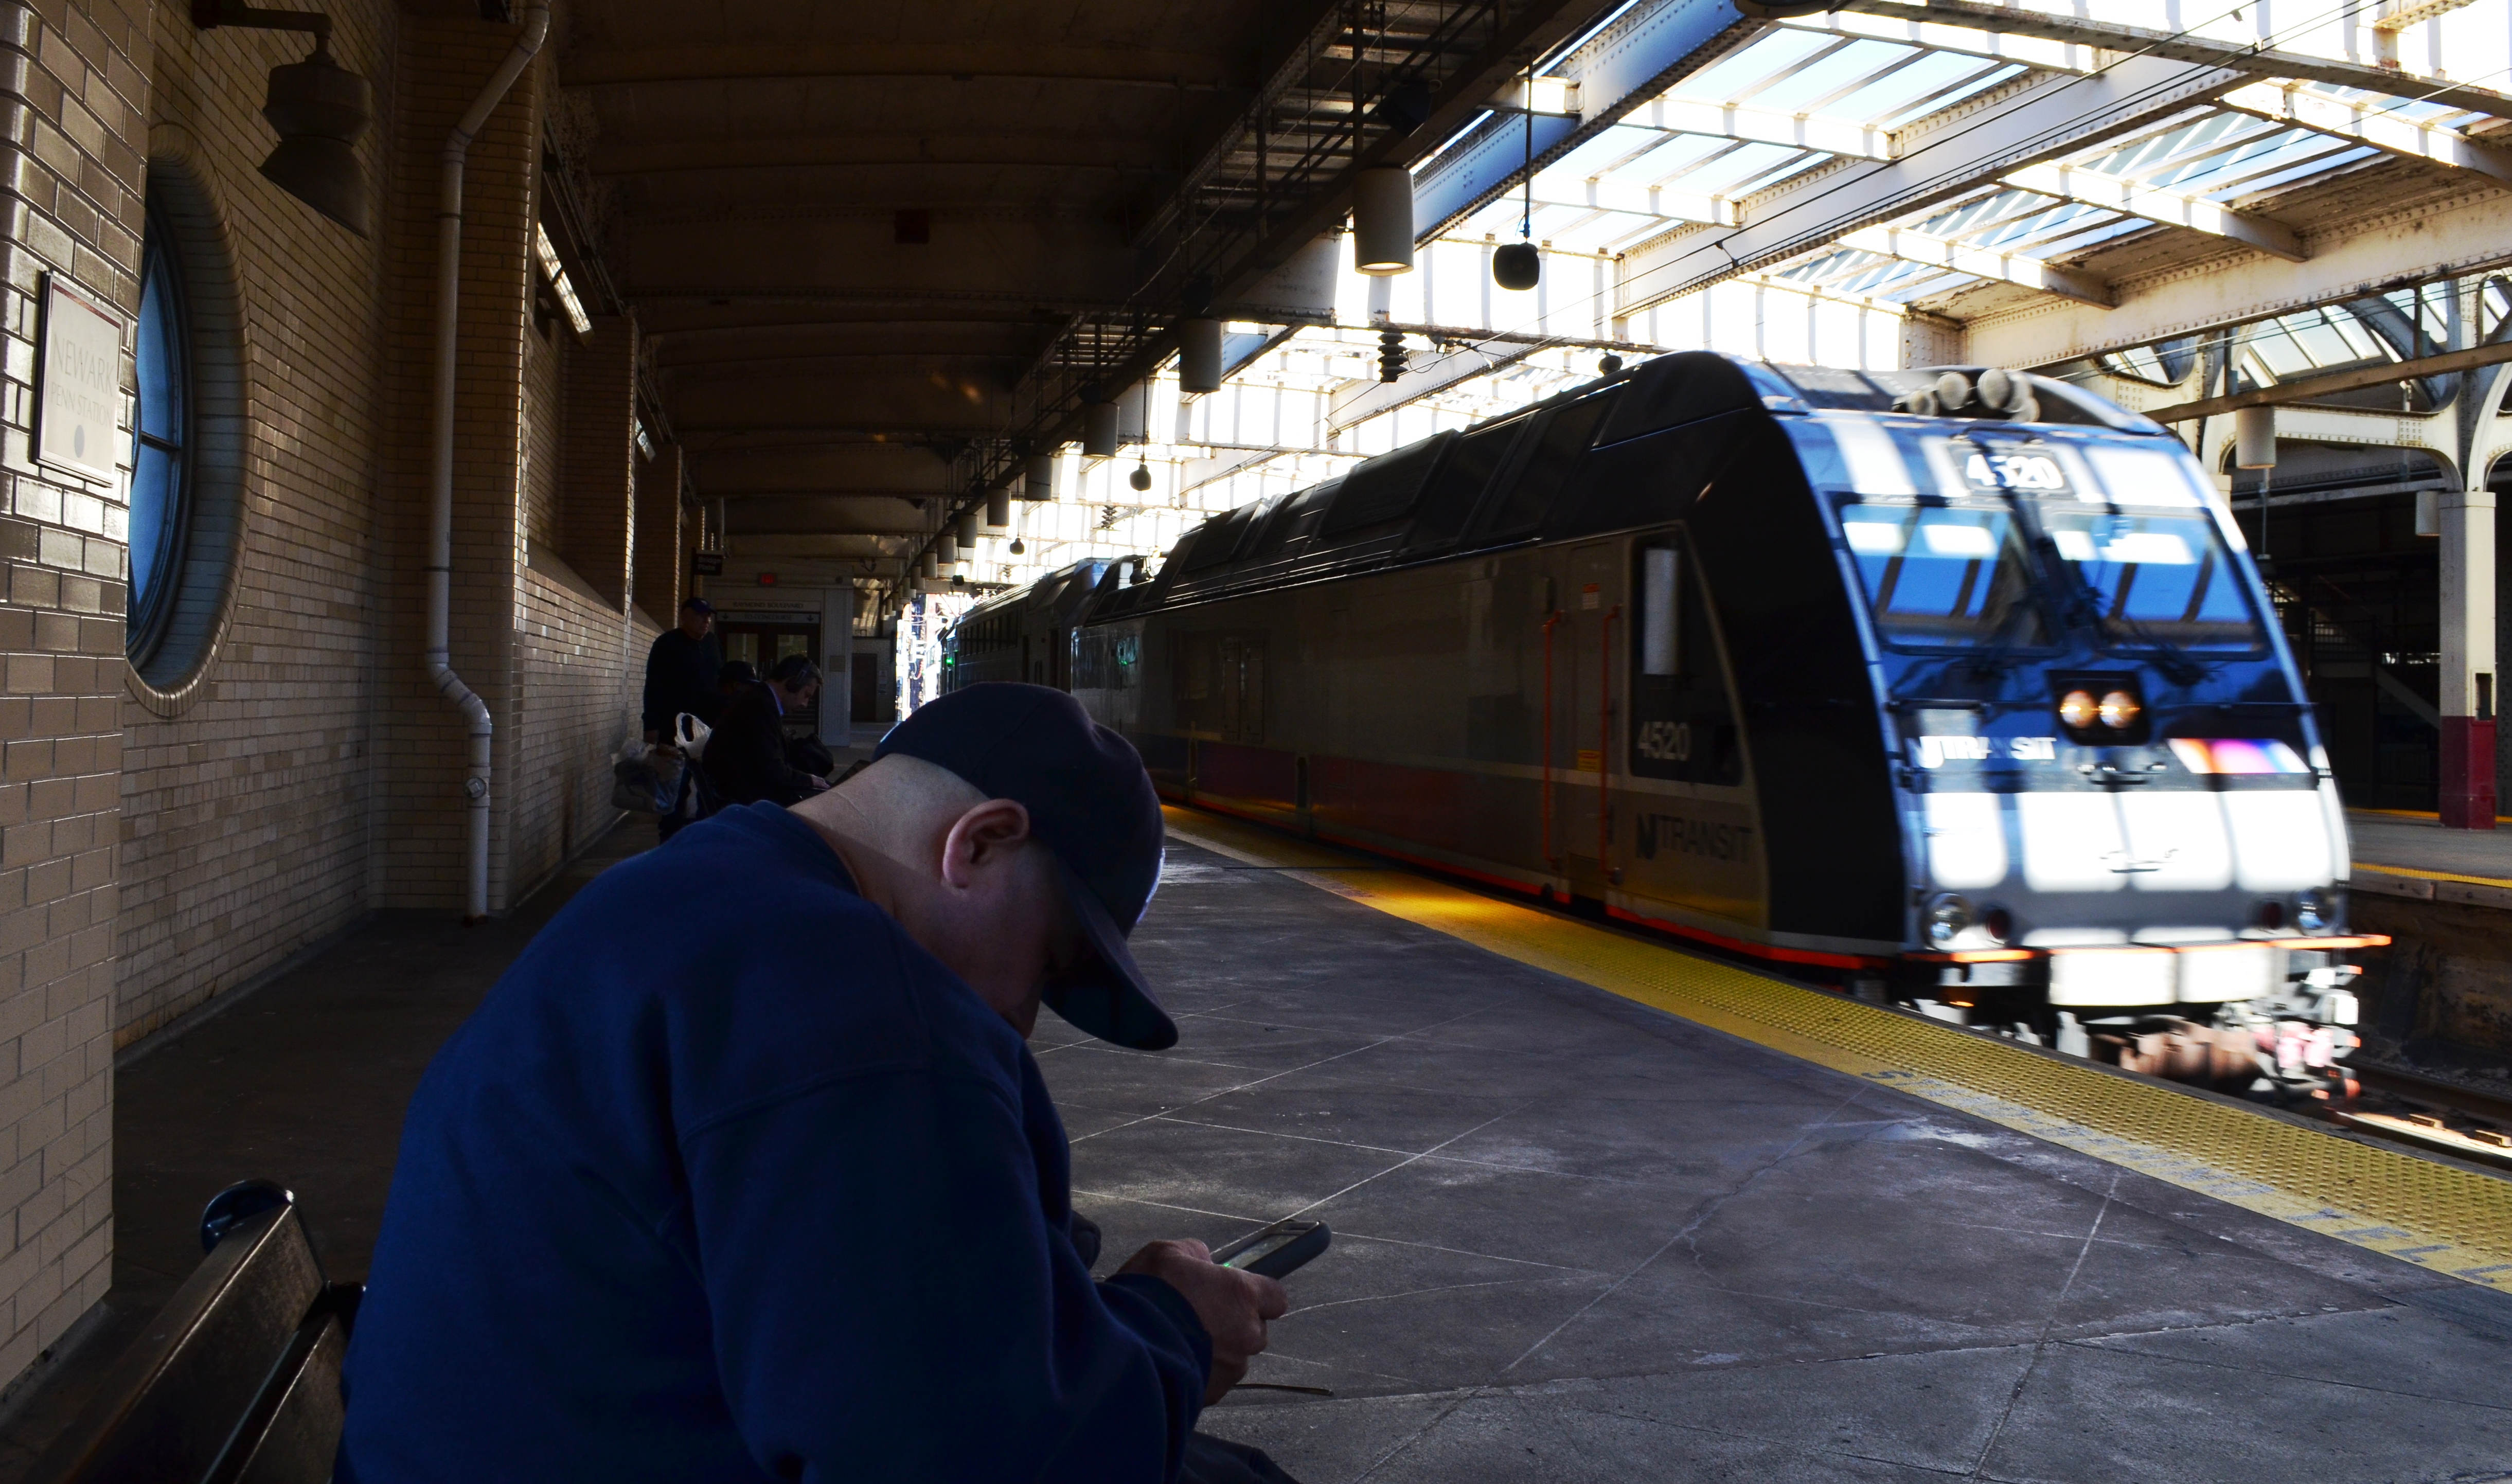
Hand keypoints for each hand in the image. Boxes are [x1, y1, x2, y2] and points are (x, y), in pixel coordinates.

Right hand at [1117, 1240, 1287, 1403]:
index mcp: (1242, 1296)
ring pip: (1234, 1358)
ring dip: (1216, 1351)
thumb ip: (1194, 1254)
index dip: (1257, 1295)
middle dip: (1234, 1325)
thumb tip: (1202, 1260)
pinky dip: (1200, 1373)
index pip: (1275, 1297)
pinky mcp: (1213, 1394)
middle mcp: (1246, 1334)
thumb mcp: (1166, 1254)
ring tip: (1181, 1341)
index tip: (1237, 1293)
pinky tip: (1174, 1360)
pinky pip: (1214, 1381)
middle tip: (1200, 1316)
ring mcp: (1231, 1369)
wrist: (1125, 1350)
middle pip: (1255, 1330)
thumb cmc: (1148, 1297)